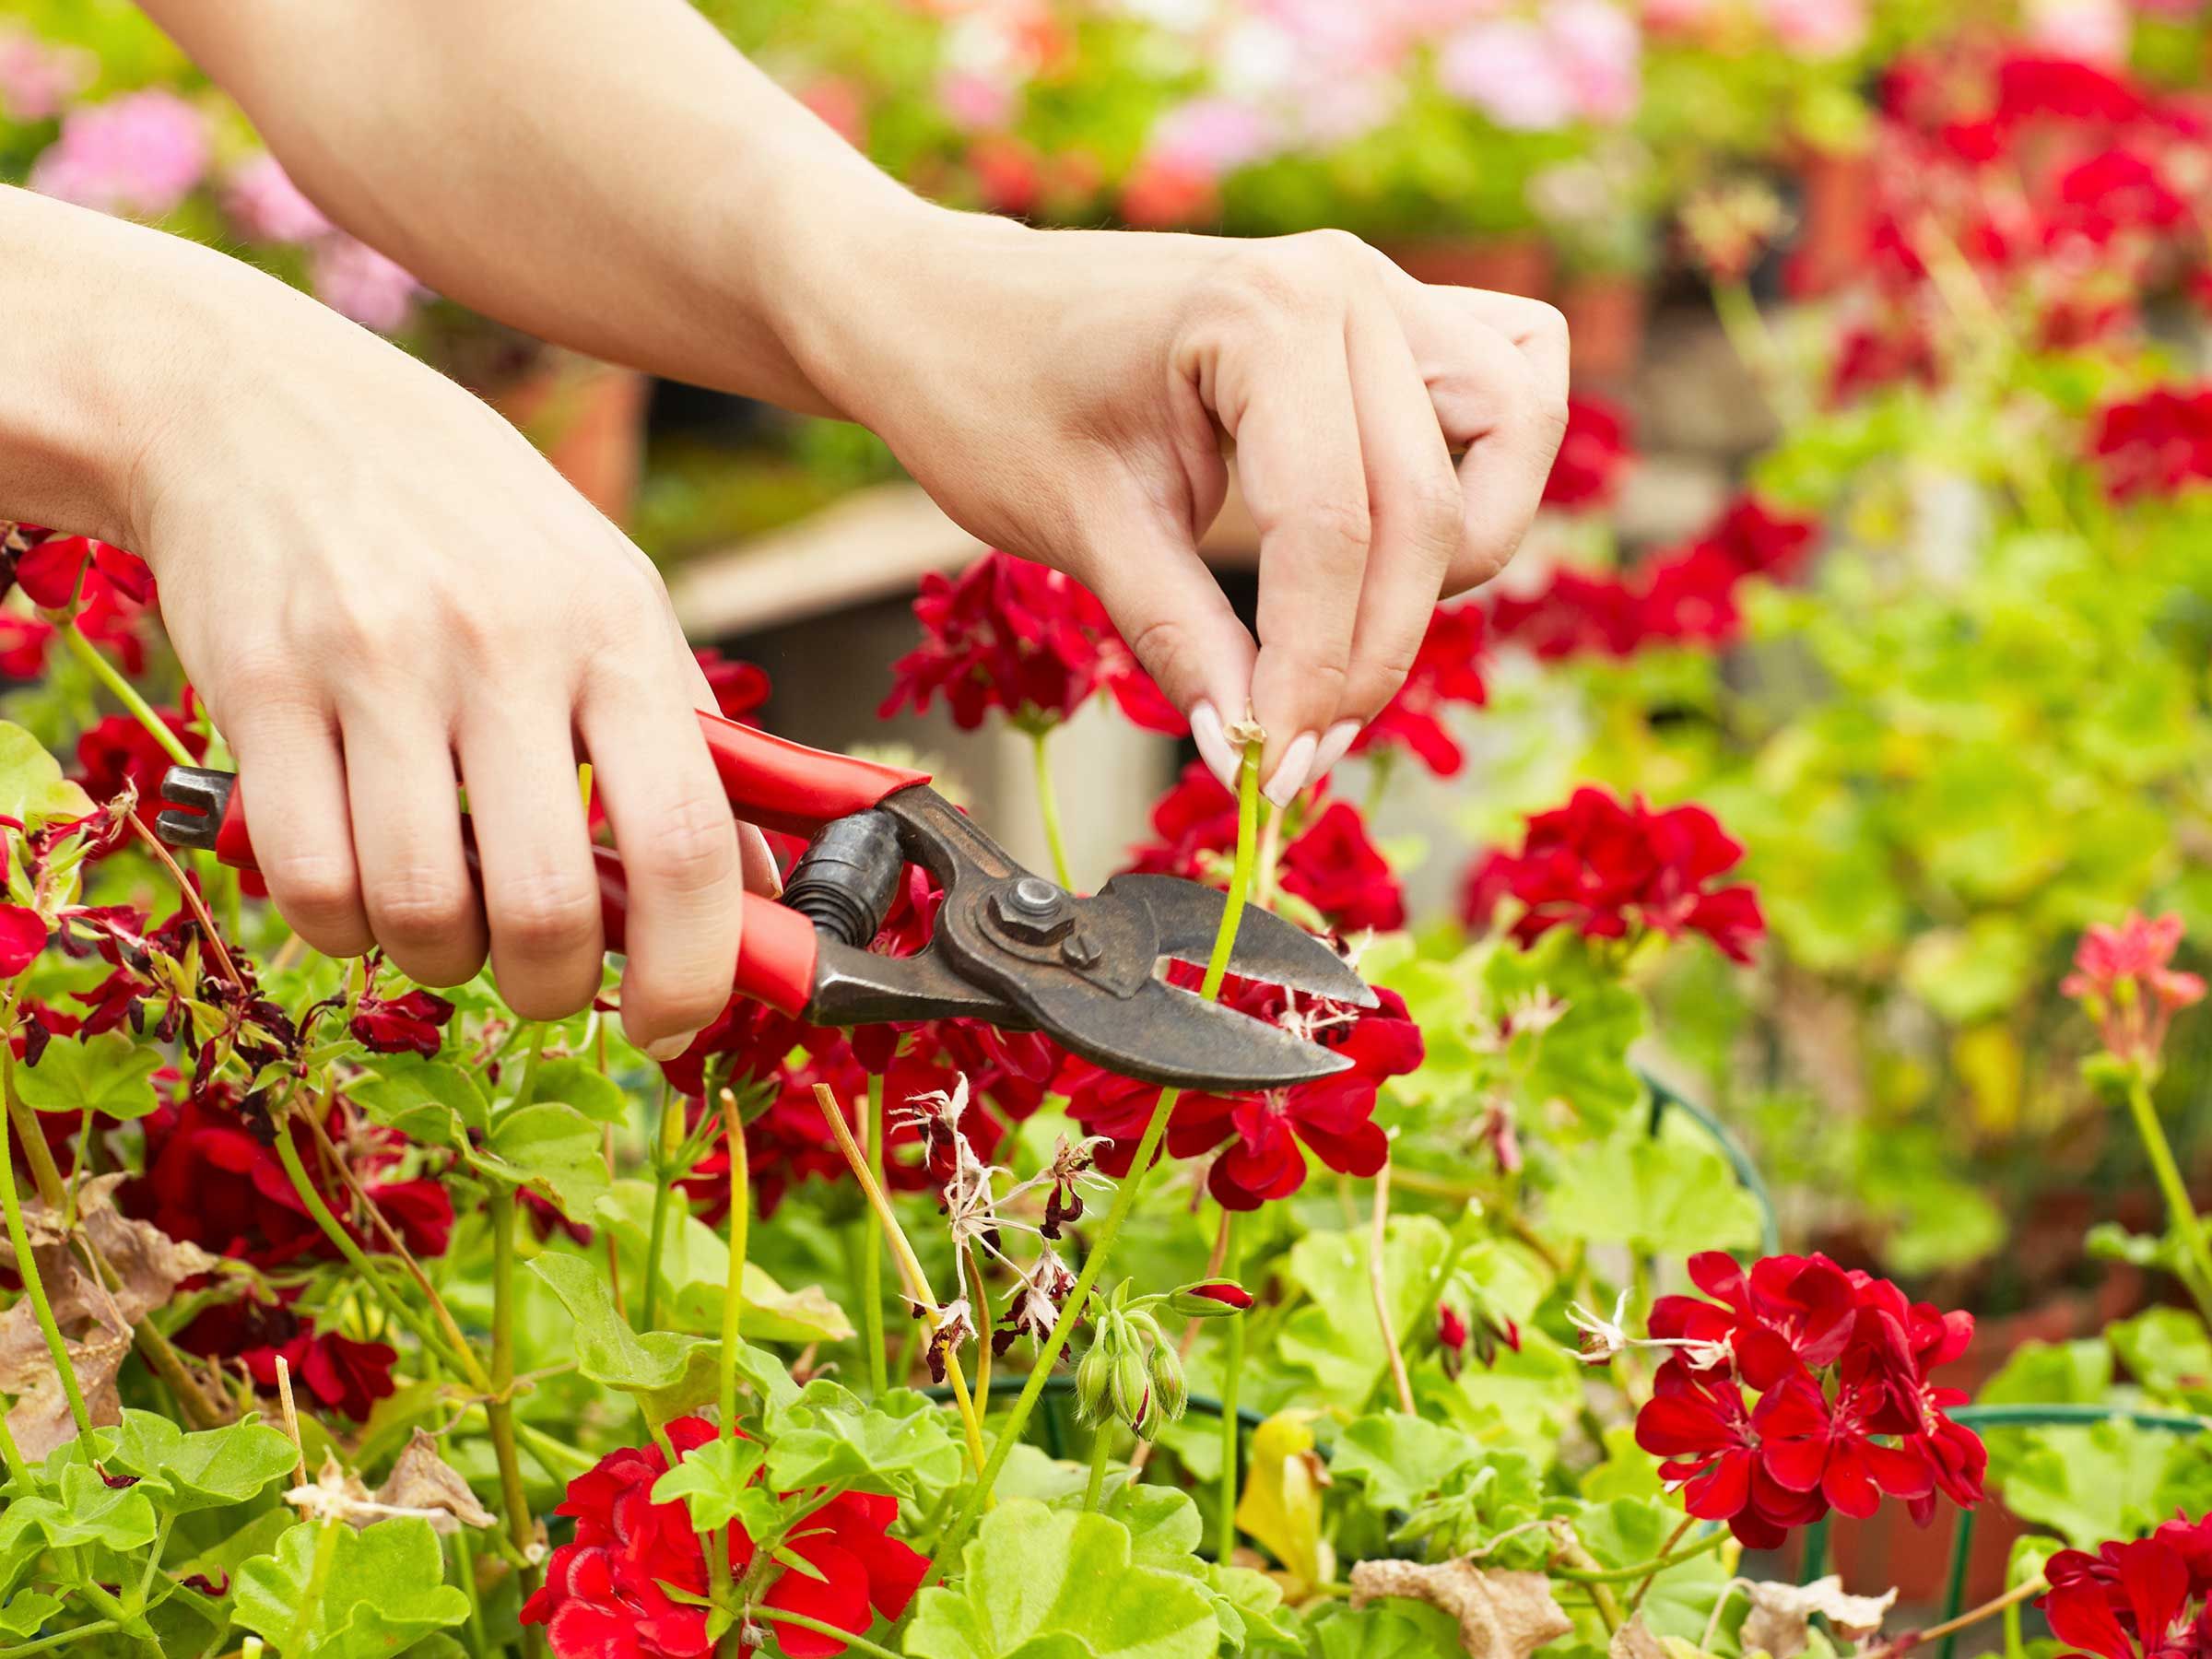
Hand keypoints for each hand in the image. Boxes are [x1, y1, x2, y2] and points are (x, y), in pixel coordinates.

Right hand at [130, 271, 776, 1053]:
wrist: (256, 405)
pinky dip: (343, 929)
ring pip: (421, 912)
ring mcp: (374, 665)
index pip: (687, 840)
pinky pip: (311, 883)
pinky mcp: (257, 688)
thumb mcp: (604, 589)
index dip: (695, 968)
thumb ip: (684, 737)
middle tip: (544, 978)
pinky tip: (359, 892)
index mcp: (615, 626)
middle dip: (554, 989)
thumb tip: (764, 892)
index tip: (674, 1023)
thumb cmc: (463, 519)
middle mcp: (504, 644)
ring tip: (448, 923)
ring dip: (443, 963)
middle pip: (552, 906)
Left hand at [786, 211, 1567, 802]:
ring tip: (1350, 634)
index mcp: (1262, 314)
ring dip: (1455, 558)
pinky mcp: (1397, 314)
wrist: (953, 308)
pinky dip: (1491, 465)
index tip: (1272, 773)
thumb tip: (1253, 749)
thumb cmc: (995, 397)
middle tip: (1299, 747)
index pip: (1331, 530)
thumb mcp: (1081, 530)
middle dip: (1371, 651)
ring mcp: (1384, 288)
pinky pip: (1513, 383)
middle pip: (1428, 510)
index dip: (1314, 673)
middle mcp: (1347, 282)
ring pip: (1511, 438)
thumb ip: (1181, 638)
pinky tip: (1411, 534)